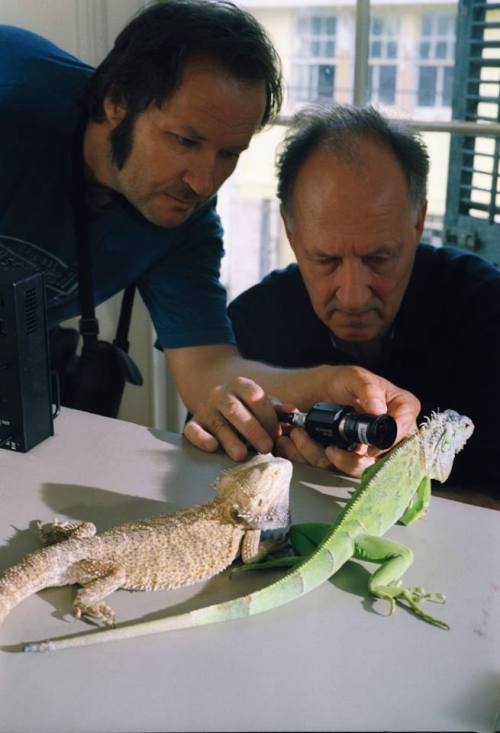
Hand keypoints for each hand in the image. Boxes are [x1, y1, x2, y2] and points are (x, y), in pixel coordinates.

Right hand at [183, 376, 280, 460]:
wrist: (212, 394)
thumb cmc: (244, 405)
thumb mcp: (258, 402)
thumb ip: (275, 408)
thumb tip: (292, 412)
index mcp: (241, 385)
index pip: (255, 397)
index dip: (268, 416)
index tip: (277, 434)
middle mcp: (221, 394)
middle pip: (236, 410)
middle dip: (252, 430)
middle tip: (266, 447)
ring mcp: (206, 408)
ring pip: (217, 423)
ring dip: (230, 439)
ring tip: (241, 454)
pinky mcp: (193, 422)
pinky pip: (193, 429)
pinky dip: (201, 438)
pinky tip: (212, 446)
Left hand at [274, 366, 419, 476]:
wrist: (313, 391)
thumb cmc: (340, 382)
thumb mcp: (353, 377)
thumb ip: (368, 389)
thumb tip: (379, 410)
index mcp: (400, 410)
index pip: (406, 433)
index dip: (387, 444)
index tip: (365, 446)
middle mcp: (389, 435)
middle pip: (382, 462)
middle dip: (351, 460)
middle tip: (330, 450)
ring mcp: (368, 450)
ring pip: (353, 469)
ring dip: (323, 456)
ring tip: (302, 435)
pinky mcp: (346, 459)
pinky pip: (330, 467)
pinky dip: (309, 455)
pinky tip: (297, 439)